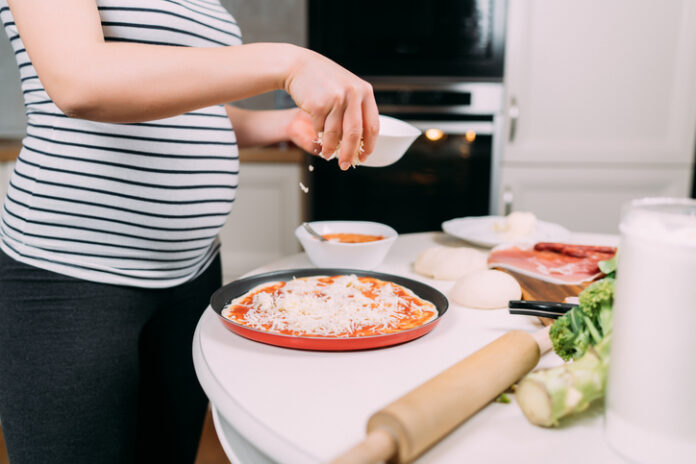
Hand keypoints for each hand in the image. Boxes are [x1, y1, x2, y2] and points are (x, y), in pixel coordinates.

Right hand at [283, 48, 379, 169]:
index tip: (364, 157)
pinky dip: (319, 135)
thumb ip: (356, 109)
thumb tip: (361, 142)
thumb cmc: (323, 80)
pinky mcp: (319, 105)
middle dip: (350, 154)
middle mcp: (353, 94)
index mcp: (365, 92)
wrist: (298, 66)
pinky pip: (320, 129)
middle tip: (345, 165)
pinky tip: (317, 133)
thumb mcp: (347, 87)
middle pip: (355, 134)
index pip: (373, 125)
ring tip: (328, 154)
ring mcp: (336, 99)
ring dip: (331, 149)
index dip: (369, 146)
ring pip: (336, 135)